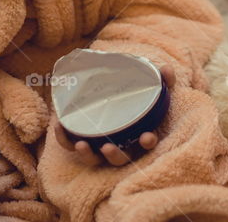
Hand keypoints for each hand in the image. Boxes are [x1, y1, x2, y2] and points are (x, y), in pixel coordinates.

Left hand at [52, 64, 175, 166]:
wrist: (114, 90)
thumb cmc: (135, 94)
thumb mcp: (151, 86)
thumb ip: (162, 79)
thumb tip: (166, 69)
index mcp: (139, 133)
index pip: (147, 143)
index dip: (148, 142)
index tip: (147, 136)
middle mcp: (121, 144)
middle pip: (120, 158)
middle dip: (115, 155)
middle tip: (108, 147)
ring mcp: (101, 145)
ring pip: (95, 159)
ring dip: (88, 155)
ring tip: (81, 144)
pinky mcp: (82, 139)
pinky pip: (71, 144)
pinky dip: (65, 138)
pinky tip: (60, 125)